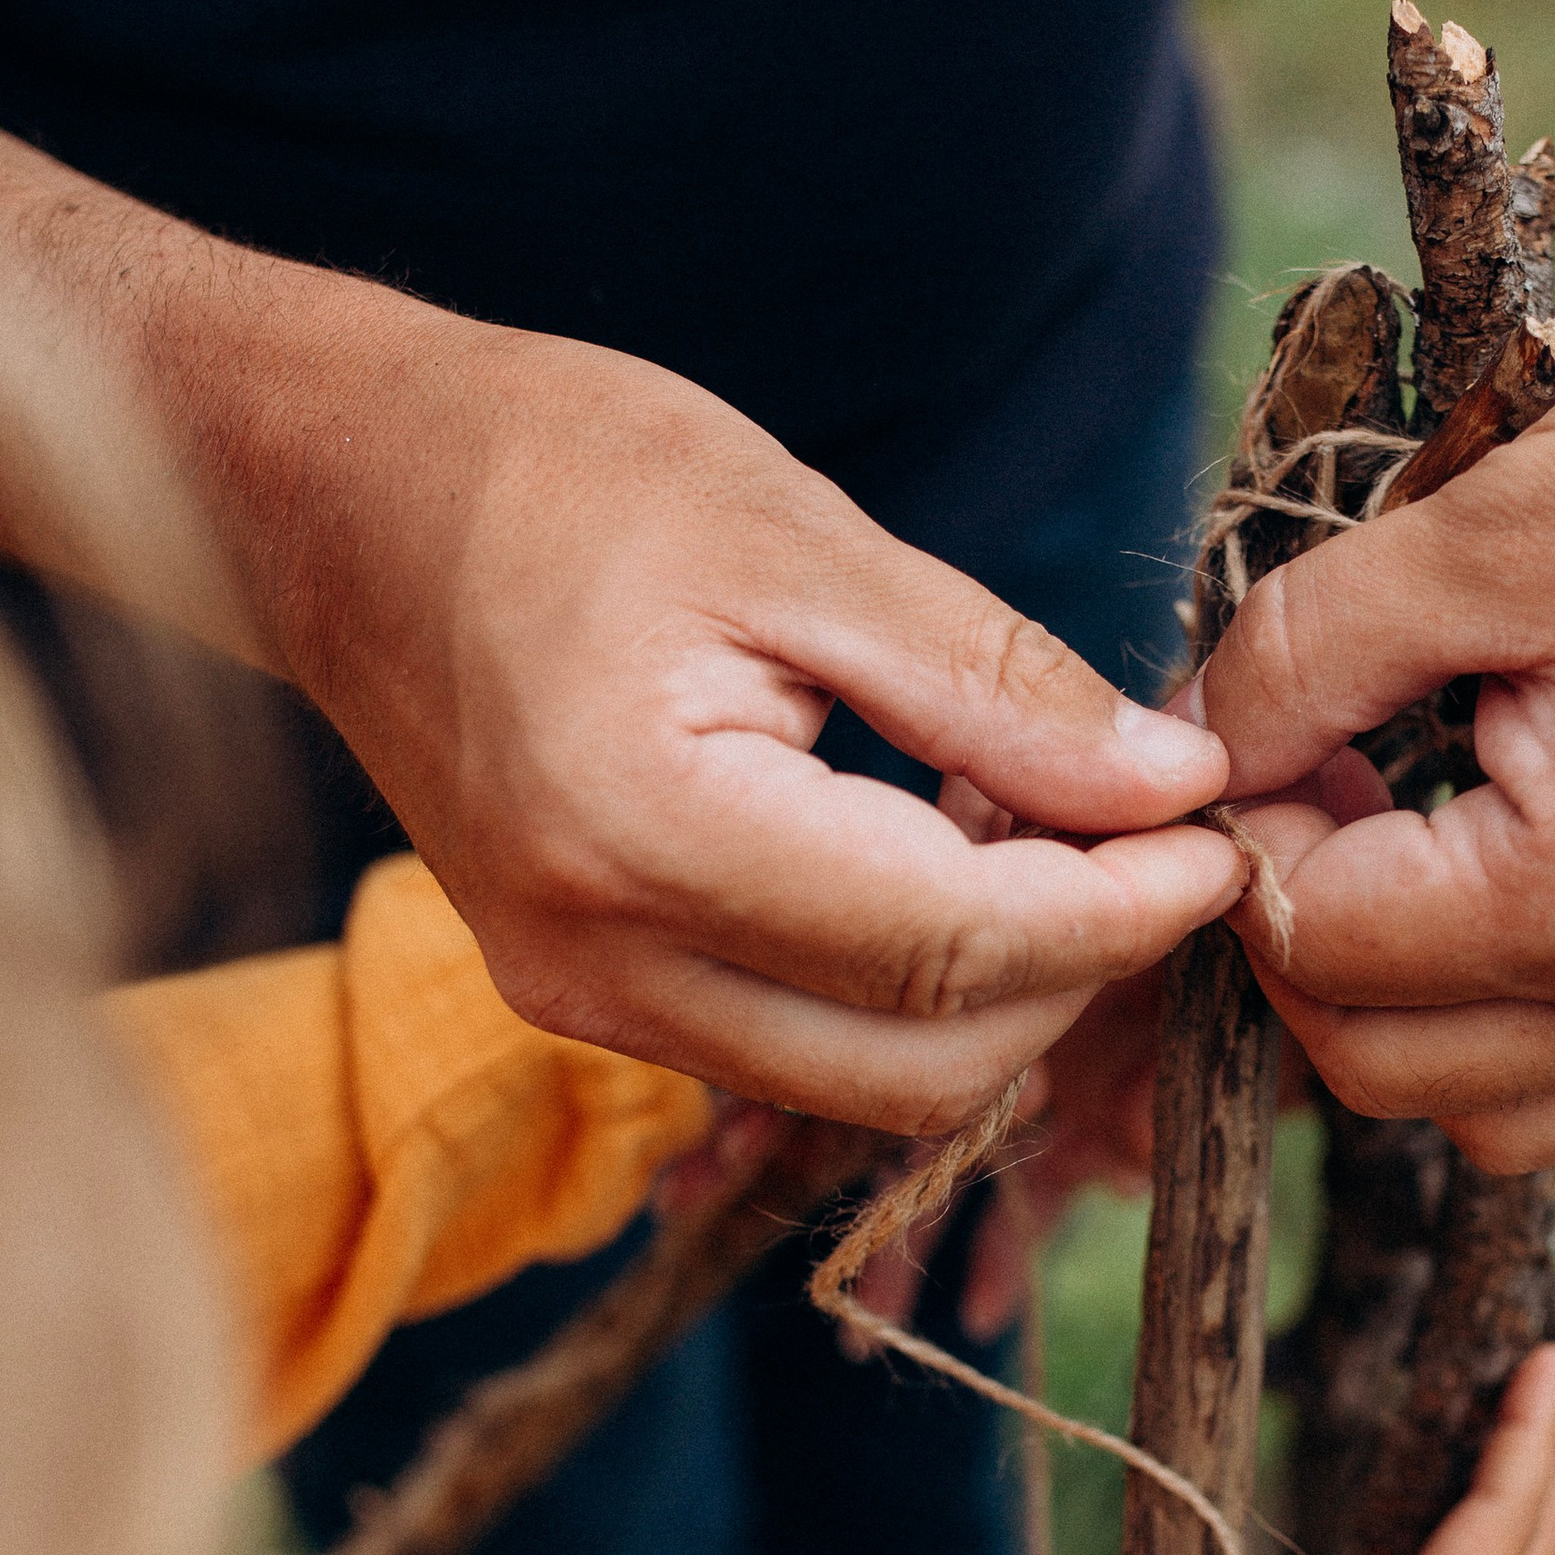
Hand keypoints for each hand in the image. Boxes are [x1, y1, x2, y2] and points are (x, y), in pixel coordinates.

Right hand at [310, 335, 1239, 1130]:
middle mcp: (596, 959)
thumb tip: (1173, 784)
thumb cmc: (553, 467)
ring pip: (866, 1086)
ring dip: (999, 989)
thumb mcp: (797, 534)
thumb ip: (992, 683)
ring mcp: (575, 1000)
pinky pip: (795, 1047)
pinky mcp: (581, 997)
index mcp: (644, 832)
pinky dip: (907, 984)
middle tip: (1162, 834)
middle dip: (1079, 973)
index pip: (952, 950)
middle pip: (923, 1068)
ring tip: (1051, 825)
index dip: (1119, 911)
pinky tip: (945, 848)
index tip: (1225, 836)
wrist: (329, 491)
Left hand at [1200, 228, 1554, 1172]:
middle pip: (1382, 1068)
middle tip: (1322, 776)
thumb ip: (1301, 656)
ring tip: (1414, 832)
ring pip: (1497, 1114)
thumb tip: (1188, 744)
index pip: (1313, 950)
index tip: (1266, 723)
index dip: (1245, 834)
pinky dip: (1532, 1028)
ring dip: (1412, 1007)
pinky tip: (1520, 879)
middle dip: (1309, 937)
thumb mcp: (1489, 531)